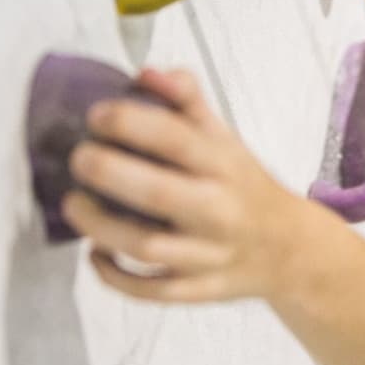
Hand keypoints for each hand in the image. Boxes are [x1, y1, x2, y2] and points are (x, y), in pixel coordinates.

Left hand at [60, 68, 312, 302]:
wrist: (290, 249)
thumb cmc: (244, 186)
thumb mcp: (226, 139)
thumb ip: (187, 102)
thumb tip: (145, 72)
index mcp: (225, 165)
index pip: (175, 138)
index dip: (129, 122)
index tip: (96, 115)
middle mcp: (219, 209)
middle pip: (157, 194)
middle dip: (108, 172)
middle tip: (78, 159)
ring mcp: (209, 254)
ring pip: (147, 248)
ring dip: (100, 228)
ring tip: (74, 205)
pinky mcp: (200, 290)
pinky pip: (151, 292)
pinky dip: (116, 277)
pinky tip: (95, 253)